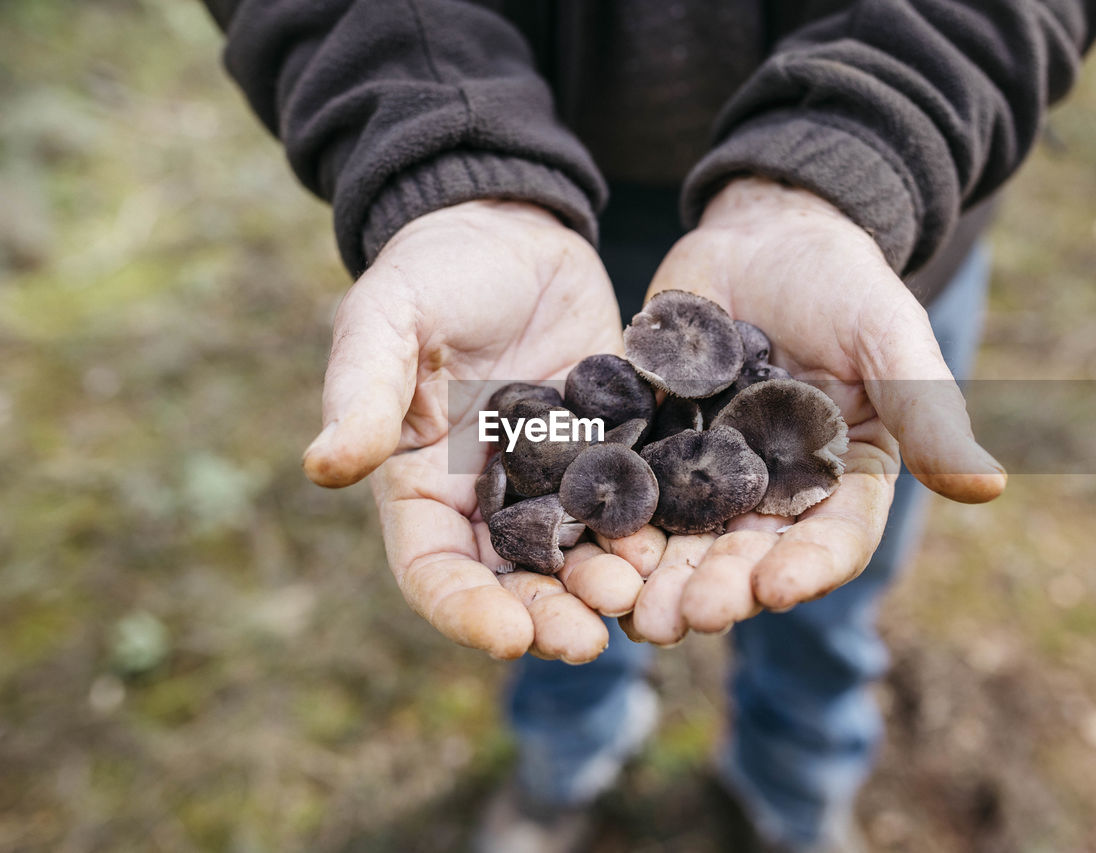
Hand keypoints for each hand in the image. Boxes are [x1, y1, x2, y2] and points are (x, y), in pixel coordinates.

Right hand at [302, 201, 645, 662]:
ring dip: (603, 585)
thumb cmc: (433, 271)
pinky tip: (673, 547)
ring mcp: (554, 478)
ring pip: (578, 553)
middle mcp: (488, 498)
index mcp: (422, 484)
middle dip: (548, 615)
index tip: (508, 638)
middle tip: (590, 641)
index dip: (466, 610)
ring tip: (635, 599)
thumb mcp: (388, 320)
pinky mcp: (611, 449)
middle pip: (514, 580)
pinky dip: (648, 532)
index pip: (435, 570)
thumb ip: (364, 391)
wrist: (511, 230)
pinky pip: (630, 503)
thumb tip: (323, 466)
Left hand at [622, 177, 1006, 643]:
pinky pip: (630, 492)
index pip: (833, 539)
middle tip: (679, 619)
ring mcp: (710, 475)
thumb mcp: (892, 339)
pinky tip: (580, 544)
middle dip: (717, 590)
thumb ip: (929, 414)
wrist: (763, 231)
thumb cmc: (843, 281)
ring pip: (685, 541)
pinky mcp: (654, 448)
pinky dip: (610, 522)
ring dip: (658, 578)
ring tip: (627, 608)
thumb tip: (991, 489)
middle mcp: (777, 493)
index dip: (808, 568)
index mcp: (844, 479)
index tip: (777, 588)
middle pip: (749, 557)